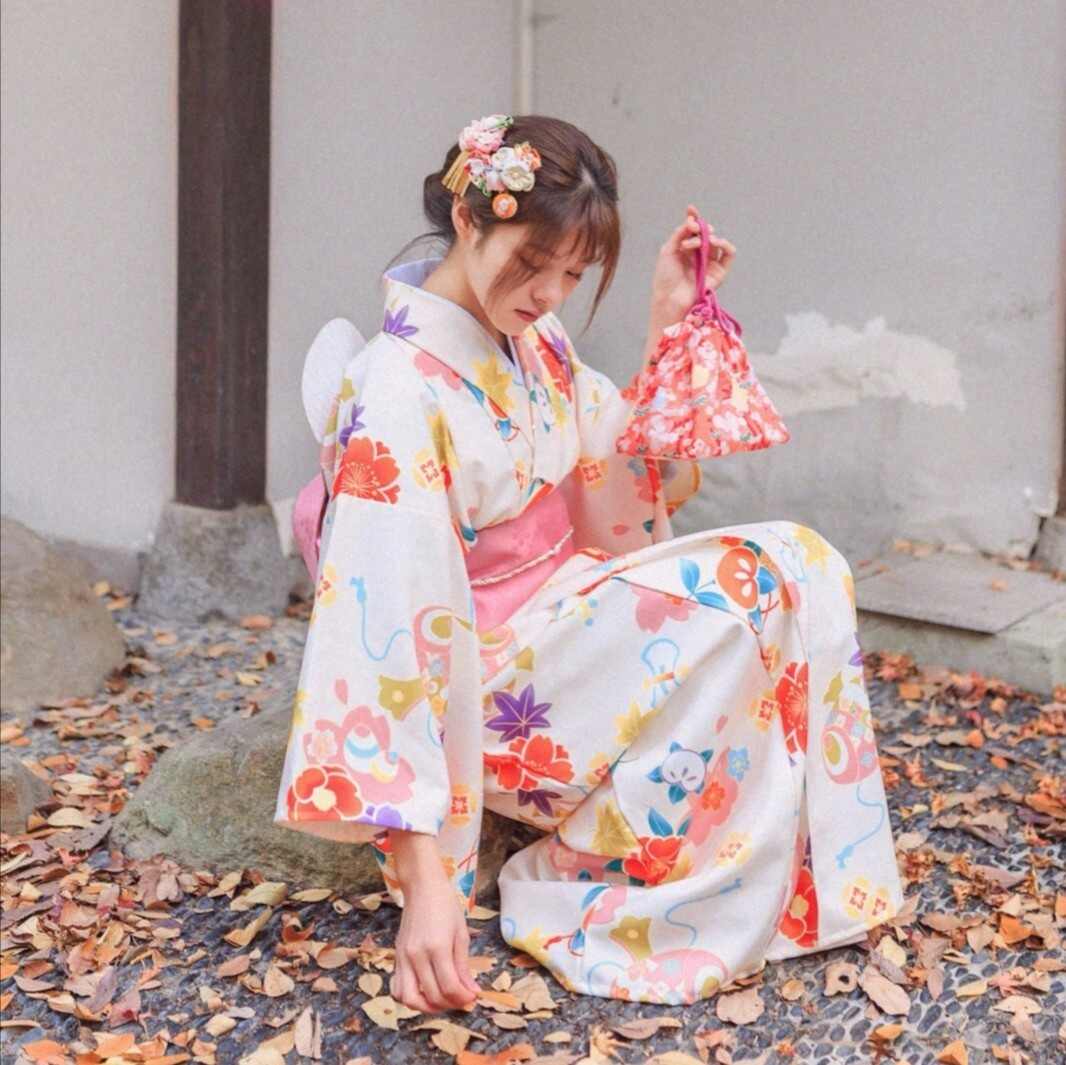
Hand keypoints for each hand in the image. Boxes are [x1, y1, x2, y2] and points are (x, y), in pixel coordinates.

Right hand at [390, 870, 479, 1012]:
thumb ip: (463, 966)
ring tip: (443, 1001)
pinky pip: (397, 988)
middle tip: (462, 998)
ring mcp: (403, 957)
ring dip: (428, 1007)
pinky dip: (409, 999)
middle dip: (451, 1004)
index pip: (450, 987)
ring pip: (409, 999)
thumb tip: (472, 991)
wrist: (422, 887)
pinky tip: (424, 993)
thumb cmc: (446, 905)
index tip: (473, 996)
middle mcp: (417, 955)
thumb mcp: (461, 933)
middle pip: (433, 996)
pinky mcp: (396, 957)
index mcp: (437, 947)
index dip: (464, 998)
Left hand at [649, 204, 735, 328]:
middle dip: (698, 229)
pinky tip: (714, 242)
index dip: (694, 218)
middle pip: (705, 233)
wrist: (669, 297)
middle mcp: (698, 256)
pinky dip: (724, 244)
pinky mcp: (719, 273)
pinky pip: (729, 254)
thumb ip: (680, 233)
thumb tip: (693, 221)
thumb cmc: (665, 277)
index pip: (693, 230)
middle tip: (690, 231)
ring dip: (706, 237)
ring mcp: (710, 264)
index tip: (691, 209)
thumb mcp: (668, 250)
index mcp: (685, 250)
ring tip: (694, 243)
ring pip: (715, 241)